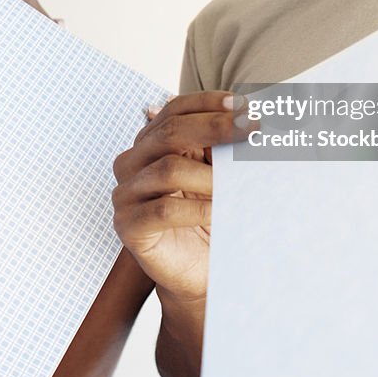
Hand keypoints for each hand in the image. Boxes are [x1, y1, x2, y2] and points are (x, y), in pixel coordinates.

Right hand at [112, 91, 253, 303]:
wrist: (197, 273)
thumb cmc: (208, 218)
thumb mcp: (215, 174)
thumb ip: (220, 146)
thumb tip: (250, 116)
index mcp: (150, 143)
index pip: (175, 110)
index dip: (208, 103)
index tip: (244, 105)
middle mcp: (132, 162)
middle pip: (170, 132)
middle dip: (215, 127)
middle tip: (251, 128)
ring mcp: (126, 194)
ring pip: (167, 169)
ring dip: (209, 176)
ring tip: (237, 185)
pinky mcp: (128, 225)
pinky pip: (163, 210)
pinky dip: (197, 208)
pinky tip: (220, 211)